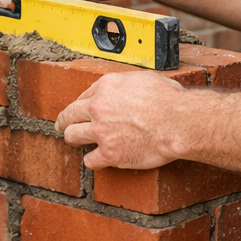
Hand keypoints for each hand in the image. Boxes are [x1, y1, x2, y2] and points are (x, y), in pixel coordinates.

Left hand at [57, 72, 183, 169]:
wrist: (177, 121)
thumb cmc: (168, 99)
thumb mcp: (144, 79)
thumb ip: (127, 85)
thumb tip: (128, 89)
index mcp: (106, 86)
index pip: (84, 95)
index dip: (83, 104)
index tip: (83, 109)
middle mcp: (98, 107)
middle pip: (69, 115)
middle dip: (65, 120)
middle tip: (63, 125)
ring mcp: (100, 131)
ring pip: (72, 136)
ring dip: (74, 139)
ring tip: (76, 142)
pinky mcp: (108, 153)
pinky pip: (89, 160)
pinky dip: (93, 160)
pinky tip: (97, 159)